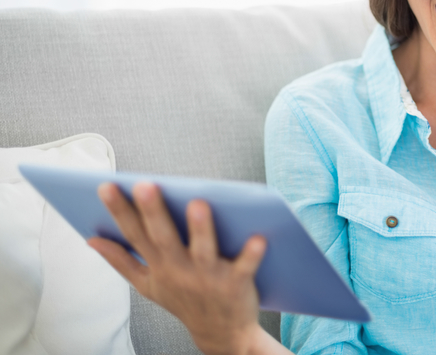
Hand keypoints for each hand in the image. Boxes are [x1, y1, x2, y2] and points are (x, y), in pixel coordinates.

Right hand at [88, 182, 266, 354]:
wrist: (221, 334)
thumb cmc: (184, 300)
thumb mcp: (147, 284)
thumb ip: (121, 261)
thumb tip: (91, 240)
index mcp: (158, 265)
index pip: (134, 234)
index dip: (119, 211)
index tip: (106, 186)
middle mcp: (180, 270)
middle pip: (164, 237)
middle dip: (153, 212)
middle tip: (144, 185)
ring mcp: (208, 277)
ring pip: (203, 250)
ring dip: (201, 229)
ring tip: (198, 203)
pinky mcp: (236, 283)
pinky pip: (245, 267)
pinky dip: (251, 254)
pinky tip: (258, 236)